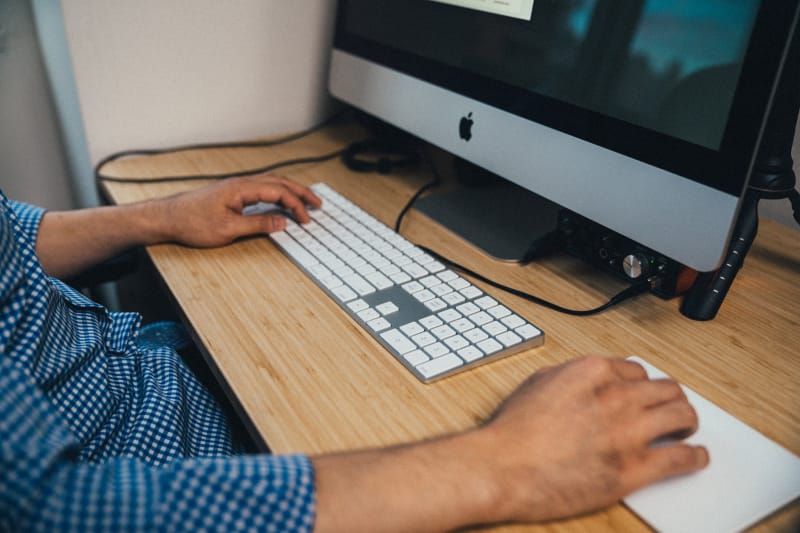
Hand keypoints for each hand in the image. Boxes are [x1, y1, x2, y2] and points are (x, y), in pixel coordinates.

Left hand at [153, 175, 321, 247]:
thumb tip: (282, 223)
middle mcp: (241, 183)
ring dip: (291, 191)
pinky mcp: (232, 193)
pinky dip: (278, 193)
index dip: (296, 205)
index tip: (306, 219)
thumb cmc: (192, 222)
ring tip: (306, 201)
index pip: (278, 192)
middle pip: (279, 183)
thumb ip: (258, 225)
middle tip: (318, 204)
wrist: (167, 217)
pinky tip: (281, 202)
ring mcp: (237, 187)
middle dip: (301, 192)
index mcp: (242, 188)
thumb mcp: (228, 229)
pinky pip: (262, 189)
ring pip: (271, 183)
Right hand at [481, 356, 707, 522]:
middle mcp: (616, 396)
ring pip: (682, 415)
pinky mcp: (634, 468)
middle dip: (671, 397)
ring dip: (688, 420)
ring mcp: (628, 432)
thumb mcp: (538, 384)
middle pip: (666, 389)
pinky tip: (696, 456)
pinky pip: (681, 457)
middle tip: (672, 407)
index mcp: (592, 372)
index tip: (643, 393)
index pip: (636, 371)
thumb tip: (587, 381)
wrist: (502, 468)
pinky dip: (695, 456)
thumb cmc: (512, 431)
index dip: (641, 384)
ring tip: (686, 428)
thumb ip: (570, 377)